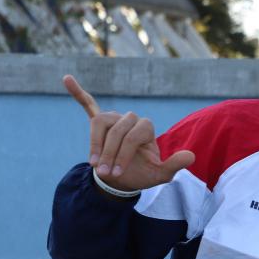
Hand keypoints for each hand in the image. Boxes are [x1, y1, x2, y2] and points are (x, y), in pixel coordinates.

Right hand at [63, 75, 194, 191]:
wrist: (125, 179)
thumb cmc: (143, 174)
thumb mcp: (161, 175)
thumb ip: (174, 165)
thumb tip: (191, 156)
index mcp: (146, 127)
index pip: (132, 135)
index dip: (123, 154)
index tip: (117, 173)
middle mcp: (130, 119)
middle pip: (116, 130)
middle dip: (110, 153)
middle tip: (106, 173)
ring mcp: (113, 119)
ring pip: (100, 124)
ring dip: (96, 144)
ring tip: (94, 164)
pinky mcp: (98, 122)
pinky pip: (89, 105)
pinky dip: (78, 93)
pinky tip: (67, 79)